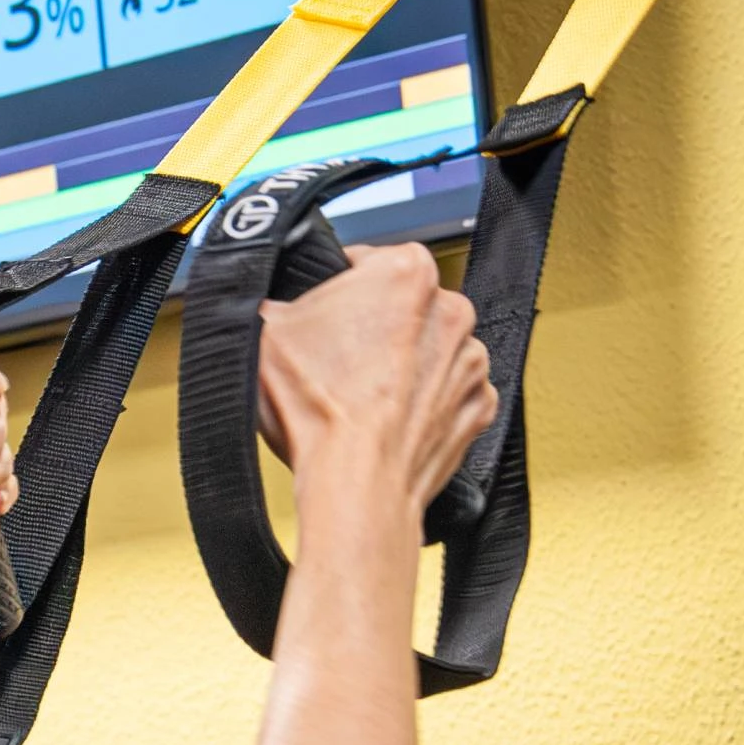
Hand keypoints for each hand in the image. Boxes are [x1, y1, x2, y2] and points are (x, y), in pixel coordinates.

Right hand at [256, 244, 496, 515]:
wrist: (355, 483)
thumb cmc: (320, 412)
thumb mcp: (265, 334)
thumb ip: (274, 306)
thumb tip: (269, 310)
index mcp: (405, 273)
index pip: (366, 261)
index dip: (337, 288)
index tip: (322, 313)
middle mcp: (450, 309)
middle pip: (402, 305)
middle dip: (372, 325)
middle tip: (334, 358)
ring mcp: (470, 361)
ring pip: (429, 348)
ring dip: (401, 364)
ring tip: (358, 394)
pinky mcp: (478, 406)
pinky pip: (449, 392)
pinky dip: (424, 402)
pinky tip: (387, 417)